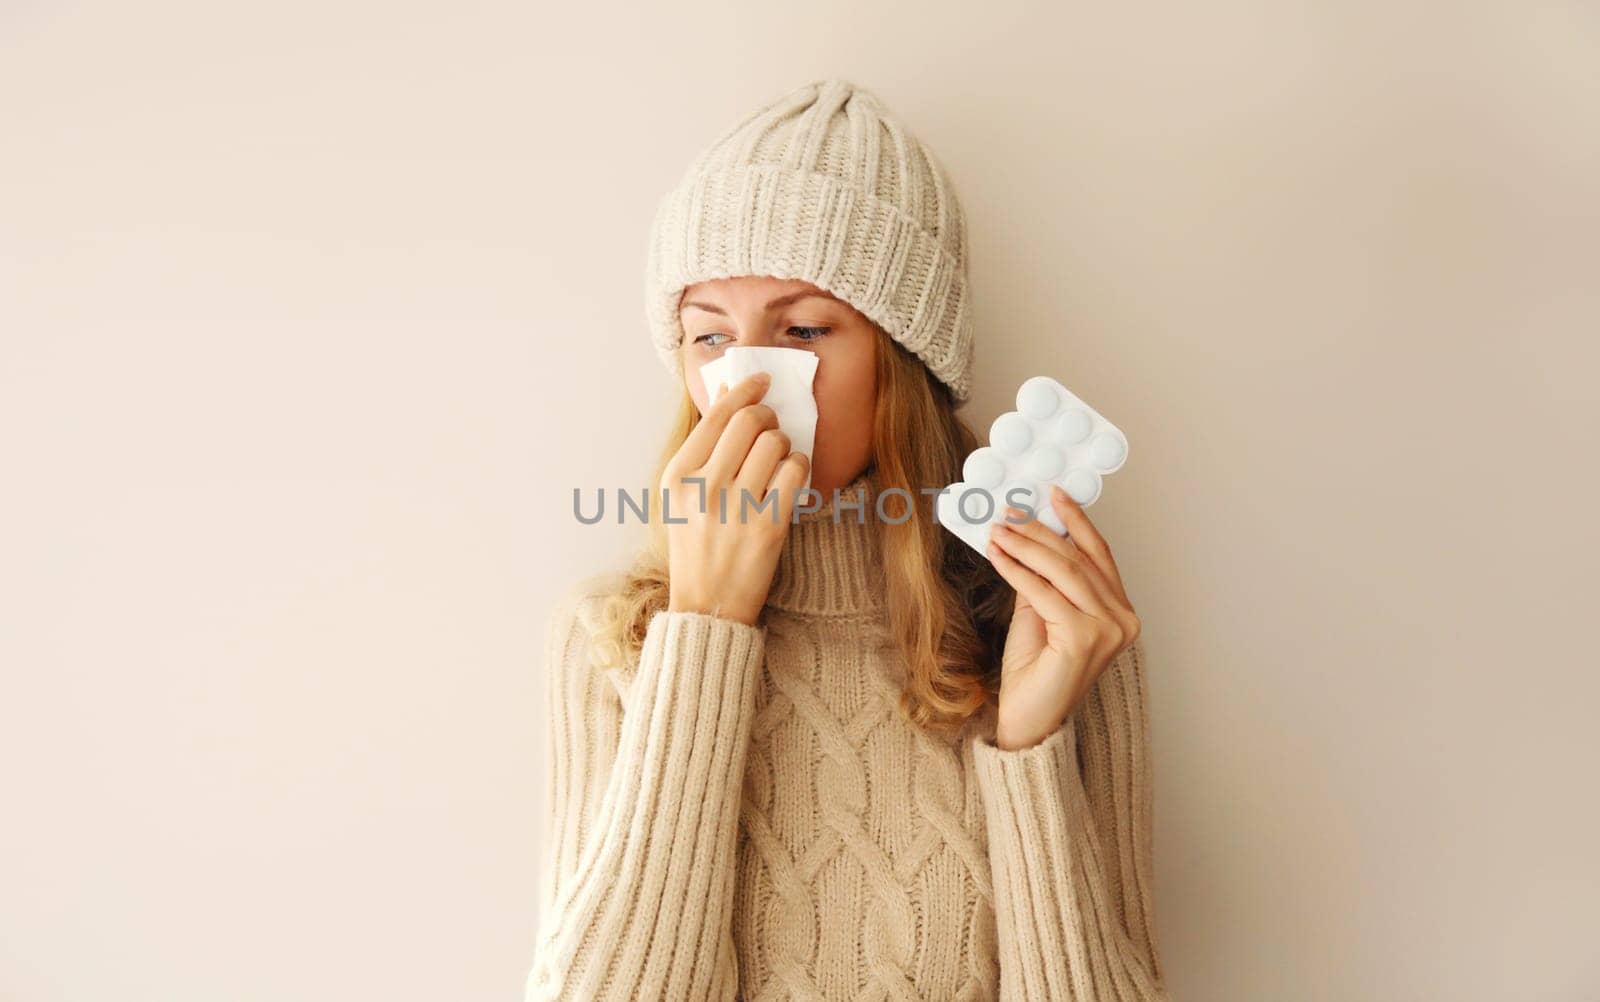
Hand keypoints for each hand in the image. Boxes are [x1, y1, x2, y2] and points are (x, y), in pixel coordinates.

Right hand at [662, 371, 811, 626]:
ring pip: (776, 443)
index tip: (762, 380)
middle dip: (768, 416)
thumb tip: (727, 389)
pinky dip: (799, 468)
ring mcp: (736, 507)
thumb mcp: (683, 495)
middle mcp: (703, 488)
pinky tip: (791, 478)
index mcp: (677, 476)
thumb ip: (704, 444)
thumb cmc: (697, 545)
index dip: (744, 389)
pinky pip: (796, 472)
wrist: (708, 606)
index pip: (716, 414)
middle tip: (771, 426)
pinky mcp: (768, 526)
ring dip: (784, 445)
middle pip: (749, 421)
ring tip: (778, 460)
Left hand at [985, 484, 1141, 749]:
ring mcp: (1108, 630)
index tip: (1053, 493)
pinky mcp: (1084, 638)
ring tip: (998, 529)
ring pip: (1063, 570)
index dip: (1077, 520)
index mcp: (1120, 612)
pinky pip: (1044, 592)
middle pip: (1078, 558)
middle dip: (1040, 530)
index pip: (1099, 554)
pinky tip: (997, 556)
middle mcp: (1122, 620)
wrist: (1027, 720)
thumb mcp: (1039, 612)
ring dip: (1025, 545)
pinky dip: (1017, 570)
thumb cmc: (1034, 672)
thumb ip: (1042, 577)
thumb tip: (1025, 533)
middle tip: (1009, 511)